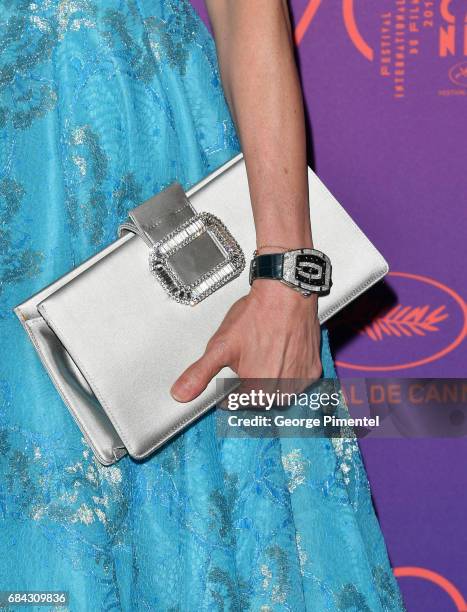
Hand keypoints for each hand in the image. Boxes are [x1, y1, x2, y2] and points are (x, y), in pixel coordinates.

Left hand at [170, 280, 322, 402]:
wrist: (286, 293)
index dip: (232, 390)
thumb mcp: (221, 345)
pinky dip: (290, 372)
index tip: (232, 377)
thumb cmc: (257, 315)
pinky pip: (299, 381)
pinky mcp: (313, 370)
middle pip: (261, 400)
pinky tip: (282, 353)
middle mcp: (282, 391)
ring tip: (265, 355)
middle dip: (252, 384)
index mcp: (257, 390)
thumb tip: (181, 393)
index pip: (239, 405)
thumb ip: (200, 374)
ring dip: (271, 381)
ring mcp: (301, 381)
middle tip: (250, 359)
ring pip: (281, 393)